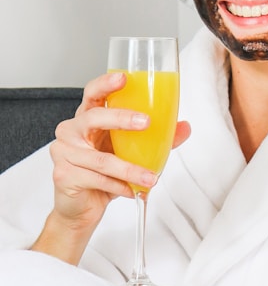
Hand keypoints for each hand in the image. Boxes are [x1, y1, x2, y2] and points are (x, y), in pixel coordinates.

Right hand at [31, 72, 189, 262]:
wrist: (81, 208)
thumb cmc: (104, 172)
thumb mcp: (131, 152)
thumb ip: (156, 138)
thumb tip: (184, 127)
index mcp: (88, 118)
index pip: (93, 93)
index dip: (105, 84)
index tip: (123, 78)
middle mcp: (72, 131)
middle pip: (94, 117)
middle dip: (121, 118)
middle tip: (146, 122)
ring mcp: (64, 153)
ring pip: (102, 159)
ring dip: (130, 169)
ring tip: (151, 177)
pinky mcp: (64, 176)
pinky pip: (98, 179)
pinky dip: (120, 186)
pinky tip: (133, 191)